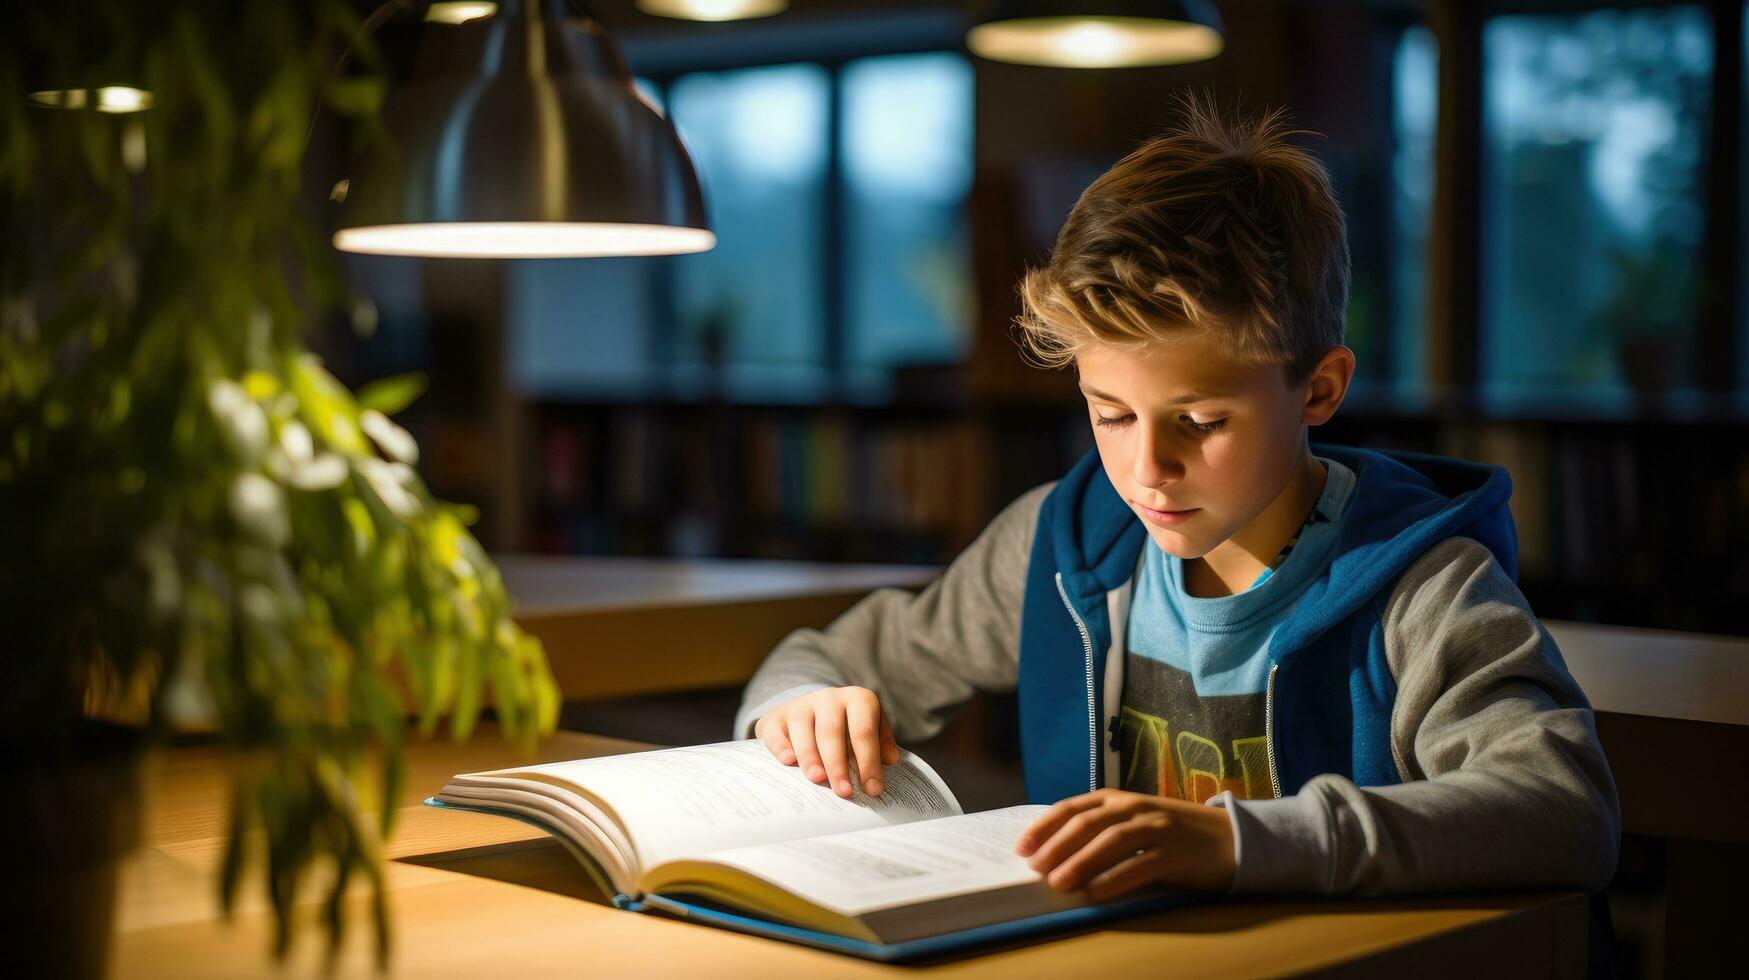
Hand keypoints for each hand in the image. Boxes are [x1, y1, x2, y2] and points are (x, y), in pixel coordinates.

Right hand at [754, 686, 898, 798]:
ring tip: (818, 780)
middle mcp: (829, 698)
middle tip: (844, 792)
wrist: (810, 713)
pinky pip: (778, 731)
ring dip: (811, 757)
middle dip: (839, 765)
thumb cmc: (847, 729)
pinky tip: (788, 762)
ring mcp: (802, 705)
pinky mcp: (778, 716)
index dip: (869, 762)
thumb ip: (880, 744)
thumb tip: (891, 760)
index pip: (864, 732)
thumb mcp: (868, 730)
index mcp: (858, 699)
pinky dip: (782, 746)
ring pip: (804, 730)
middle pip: (833, 733)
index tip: (873, 789)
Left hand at [1014, 789, 1235, 899]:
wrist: (1231, 839)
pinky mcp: (1175, 853)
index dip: (1044, 827)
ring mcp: (1157, 828)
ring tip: (1058, 883)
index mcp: (1119, 798)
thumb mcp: (1134, 822)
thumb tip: (1054, 854)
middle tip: (1035, 869)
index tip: (1022, 848)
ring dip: (1081, 862)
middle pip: (1087, 822)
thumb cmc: (1173, 834)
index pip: (1073, 807)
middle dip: (1056, 845)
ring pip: (1111, 841)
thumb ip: (1101, 830)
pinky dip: (1115, 879)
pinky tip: (1096, 893)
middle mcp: (1135, 807)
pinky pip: (1140, 865)